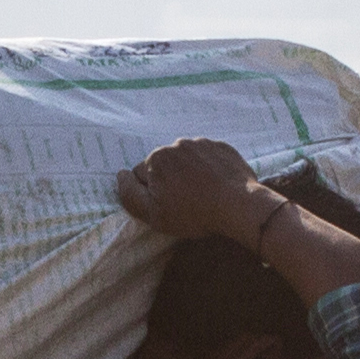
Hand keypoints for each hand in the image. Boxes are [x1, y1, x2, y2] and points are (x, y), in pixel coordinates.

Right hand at [118, 137, 270, 240]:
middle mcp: (176, 144)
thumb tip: (120, 175)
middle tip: (185, 203)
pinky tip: (216, 186)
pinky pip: (207, 157)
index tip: (167, 206)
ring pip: (185, 160)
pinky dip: (208, 169)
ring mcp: (201, 143)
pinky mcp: (222, 147)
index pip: (141, 176)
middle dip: (169, 181)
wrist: (239, 205)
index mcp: (156, 158)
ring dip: (188, 174)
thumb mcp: (153, 215)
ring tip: (202, 195)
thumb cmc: (194, 213)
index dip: (151, 194)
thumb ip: (129, 195)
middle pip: (164, 166)